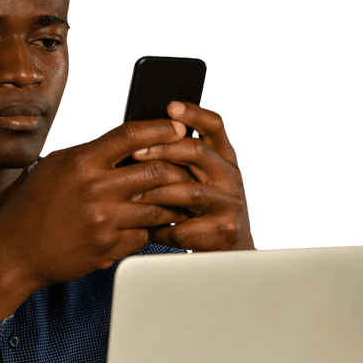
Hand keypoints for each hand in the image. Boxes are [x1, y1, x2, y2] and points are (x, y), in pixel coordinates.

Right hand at [0, 118, 196, 312]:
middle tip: (189, 169)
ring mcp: (103, 220)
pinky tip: (150, 225)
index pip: (131, 135)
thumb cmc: (34, 204)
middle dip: (177, 169)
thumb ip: (92, 154)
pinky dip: (149, 229)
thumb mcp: (57, 166)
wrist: (14, 250)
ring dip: (171, 204)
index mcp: (81, 162)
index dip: (160, 129)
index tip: (180, 128)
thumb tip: (131, 142)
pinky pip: (144, 235)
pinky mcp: (108, 247)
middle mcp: (94, 189)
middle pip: (155, 171)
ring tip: (179, 199)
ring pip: (157, 207)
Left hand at [128, 101, 255, 251]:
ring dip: (157, 192)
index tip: (170, 106)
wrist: (231, 256)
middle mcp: (231, 178)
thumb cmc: (205, 214)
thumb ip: (181, 163)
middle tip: (135, 153)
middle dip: (163, 150)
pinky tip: (144, 228)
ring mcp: (229, 205)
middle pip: (198, 153)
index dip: (194, 114)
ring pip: (190, 192)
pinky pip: (183, 228)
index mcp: (225, 160)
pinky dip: (160, 228)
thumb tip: (136, 142)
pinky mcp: (222, 232)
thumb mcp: (201, 182)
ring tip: (131, 195)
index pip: (214, 127)